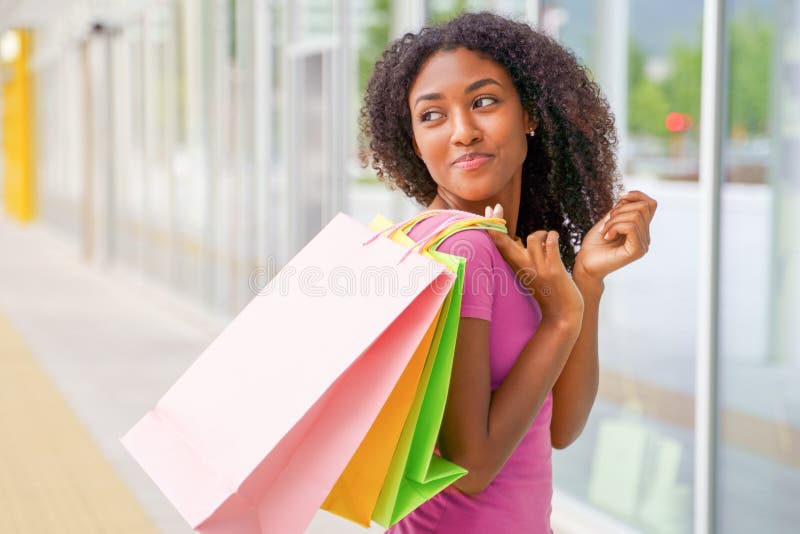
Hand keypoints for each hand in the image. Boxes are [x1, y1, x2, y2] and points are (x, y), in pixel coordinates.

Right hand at [485, 204, 583, 325]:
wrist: (562, 316)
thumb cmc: (549, 294)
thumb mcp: (531, 275)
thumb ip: (524, 259)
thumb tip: (522, 240)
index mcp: (516, 269)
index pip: (499, 246)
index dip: (492, 228)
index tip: (487, 212)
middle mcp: (523, 268)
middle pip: (503, 241)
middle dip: (496, 222)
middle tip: (494, 207)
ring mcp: (538, 269)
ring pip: (532, 238)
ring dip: (542, 234)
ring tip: (547, 240)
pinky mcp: (553, 269)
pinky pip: (550, 243)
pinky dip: (553, 237)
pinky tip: (555, 239)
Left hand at [573, 190, 656, 282]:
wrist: (585, 264)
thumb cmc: (594, 244)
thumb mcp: (608, 220)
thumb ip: (620, 209)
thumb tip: (628, 196)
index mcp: (640, 229)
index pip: (650, 204)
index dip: (637, 195)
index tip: (620, 196)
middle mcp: (645, 236)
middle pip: (643, 207)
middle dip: (620, 209)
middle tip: (606, 223)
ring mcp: (643, 244)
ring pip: (635, 216)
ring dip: (614, 220)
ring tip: (605, 232)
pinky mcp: (637, 251)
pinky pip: (631, 227)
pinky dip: (615, 227)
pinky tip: (607, 236)